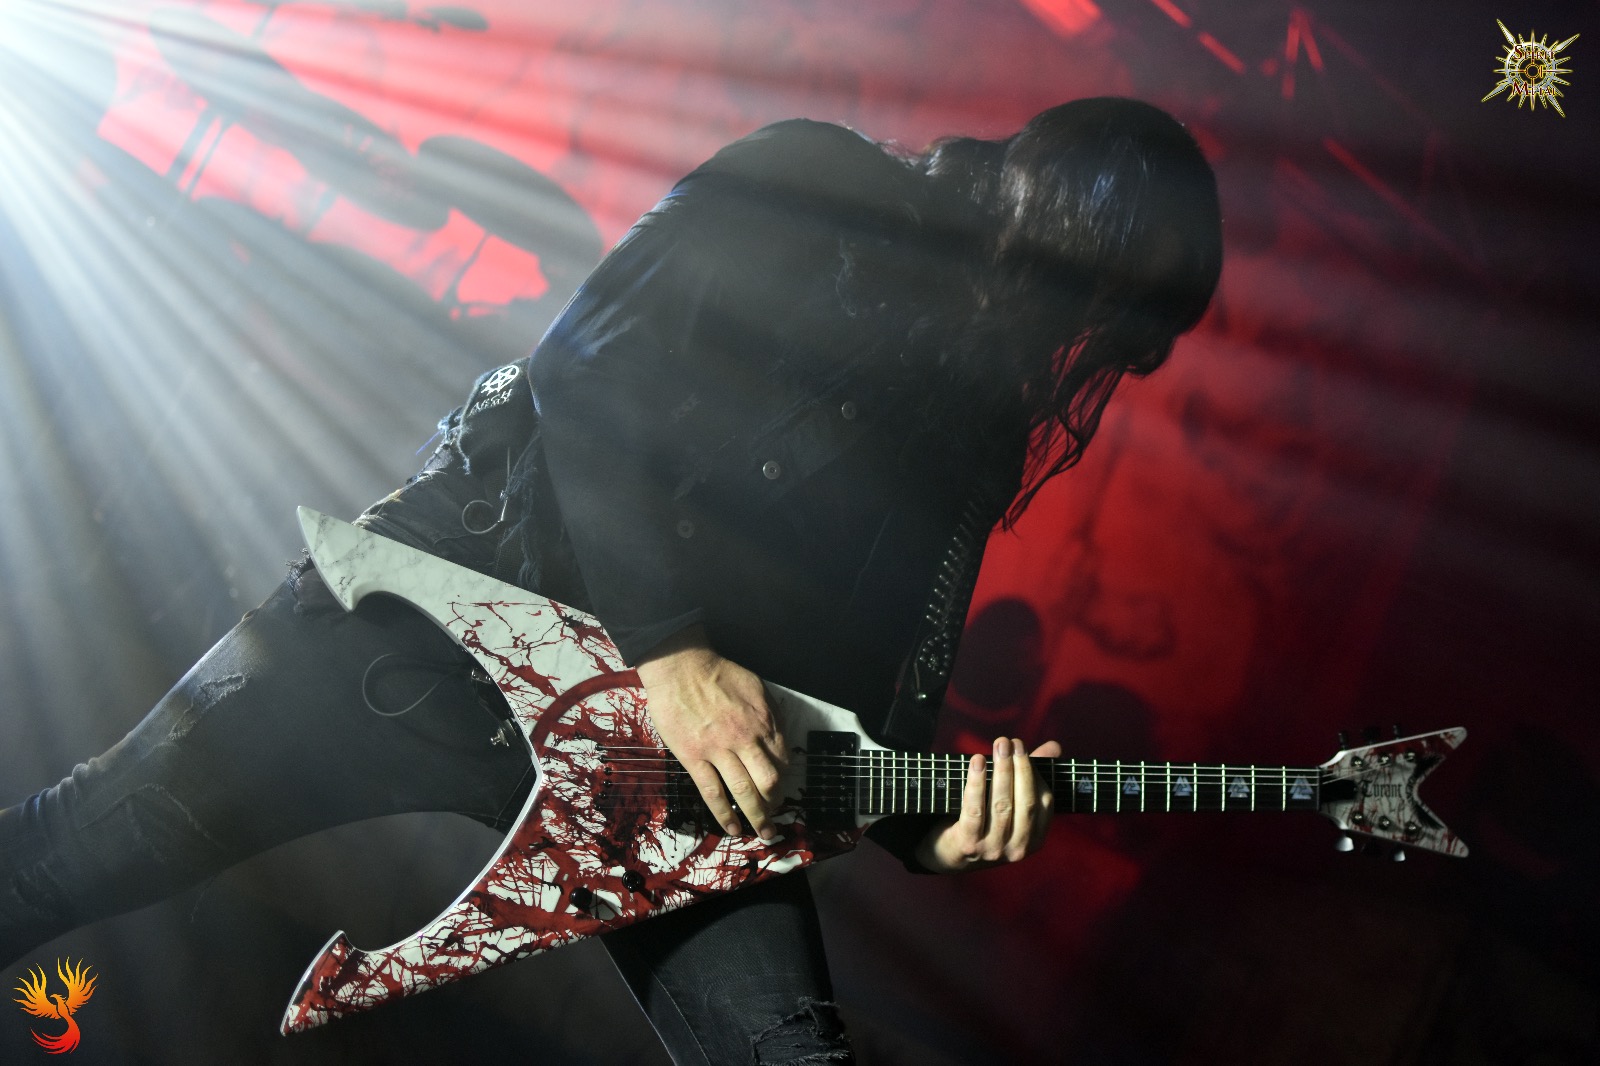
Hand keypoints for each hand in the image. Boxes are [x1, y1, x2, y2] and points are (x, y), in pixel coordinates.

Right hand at [634, 626, 786, 839]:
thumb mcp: (756, 687)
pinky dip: (725, 815)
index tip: (780, 790)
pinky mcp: (694, 757)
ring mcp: (719, 750)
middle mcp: (746, 738)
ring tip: (763, 833)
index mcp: (763, 721)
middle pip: (769, 781)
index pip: (783, 760)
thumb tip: (779, 738)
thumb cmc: (717, 674)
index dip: (784, 780)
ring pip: (744, 792)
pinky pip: (713, 793)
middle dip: (775, 804)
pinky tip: (732, 828)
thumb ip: (770, 713)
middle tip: (774, 817)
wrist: (680, 667)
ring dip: (757, 817)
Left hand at [915, 737, 1060, 873]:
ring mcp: (994, 849)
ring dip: (1001, 771)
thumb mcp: (1012, 804)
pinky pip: (975, 810)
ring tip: (999, 745)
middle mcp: (1018, 848)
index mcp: (1035, 839)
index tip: (1022, 748)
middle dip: (1020, 767)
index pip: (1044, 802)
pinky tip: (976, 762)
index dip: (1035, 773)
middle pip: (1025, 802)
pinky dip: (977, 783)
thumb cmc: (987, 822)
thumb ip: (1032, 775)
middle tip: (1011, 742)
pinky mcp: (969, 844)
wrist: (953, 855)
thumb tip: (1054, 746)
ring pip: (1001, 804)